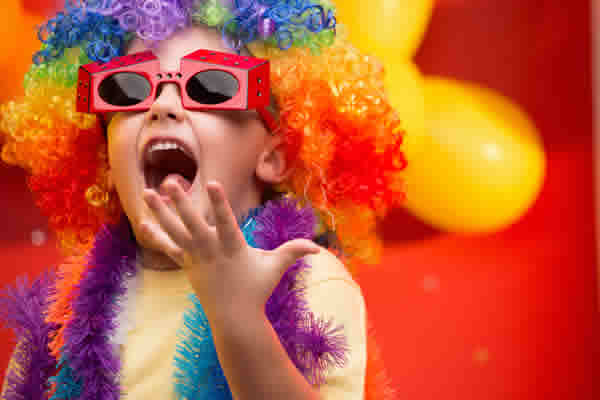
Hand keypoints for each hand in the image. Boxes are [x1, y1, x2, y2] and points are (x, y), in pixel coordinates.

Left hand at [141, 177, 320, 317]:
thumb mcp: (276, 268)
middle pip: (193, 223)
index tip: (212, 183)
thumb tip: (318, 247)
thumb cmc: (257, 289)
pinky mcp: (186, 264)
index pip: (225, 221)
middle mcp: (210, 250)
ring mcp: (195, 257)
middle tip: (170, 181)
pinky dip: (156, 234)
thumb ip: (294, 251)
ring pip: (175, 231)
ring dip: (161, 211)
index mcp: (233, 247)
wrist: (233, 318)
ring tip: (147, 192)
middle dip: (181, 202)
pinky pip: (168, 247)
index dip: (219, 202)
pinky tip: (142, 221)